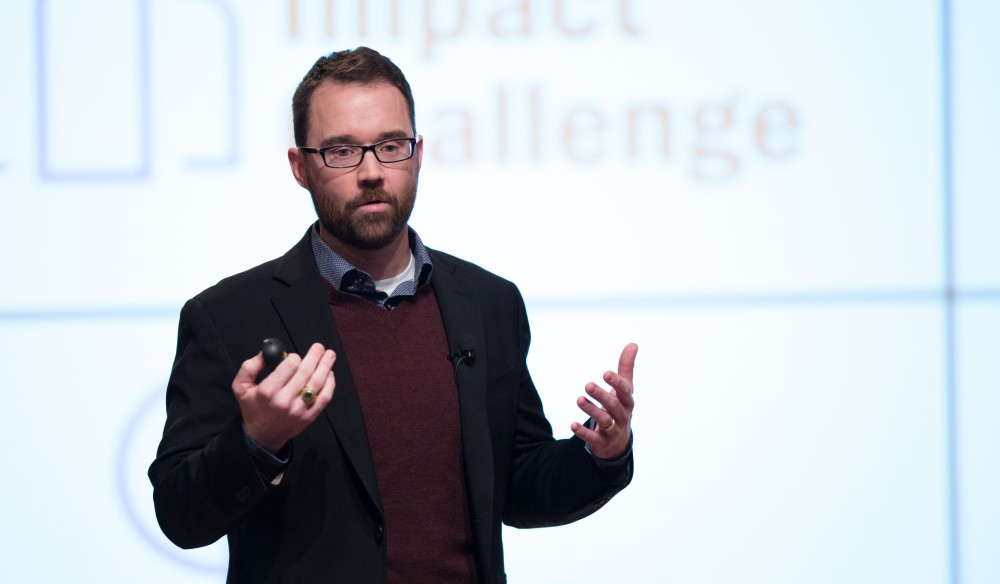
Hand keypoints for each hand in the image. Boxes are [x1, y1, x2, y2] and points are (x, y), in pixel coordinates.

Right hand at [232, 342, 336, 453]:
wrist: (262, 435)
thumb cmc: (253, 408)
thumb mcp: (240, 387)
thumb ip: (250, 367)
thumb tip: (266, 353)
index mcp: (268, 391)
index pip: (289, 367)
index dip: (294, 357)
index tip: (294, 356)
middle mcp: (284, 401)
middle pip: (305, 372)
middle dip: (315, 356)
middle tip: (319, 347)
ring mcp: (299, 410)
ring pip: (317, 383)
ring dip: (326, 366)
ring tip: (330, 355)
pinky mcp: (309, 417)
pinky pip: (324, 398)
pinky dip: (330, 384)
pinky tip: (330, 374)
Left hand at [570, 343, 637, 459]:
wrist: (619, 442)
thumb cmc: (620, 408)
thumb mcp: (624, 389)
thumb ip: (626, 367)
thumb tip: (633, 344)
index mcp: (628, 401)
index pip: (625, 391)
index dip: (616, 383)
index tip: (605, 373)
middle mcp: (623, 416)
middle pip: (614, 406)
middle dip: (601, 395)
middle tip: (587, 385)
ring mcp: (613, 430)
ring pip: (604, 420)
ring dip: (591, 410)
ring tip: (579, 399)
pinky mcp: (602, 442)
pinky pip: (594, 438)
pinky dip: (584, 432)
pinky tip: (573, 425)